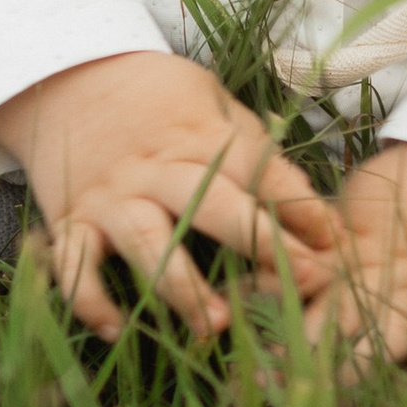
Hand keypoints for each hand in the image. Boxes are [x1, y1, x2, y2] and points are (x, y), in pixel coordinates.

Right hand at [0, 52, 340, 341]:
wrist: (74, 75)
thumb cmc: (162, 99)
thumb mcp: (217, 105)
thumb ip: (263, 158)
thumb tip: (326, 220)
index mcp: (201, 138)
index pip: (261, 173)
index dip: (301, 207)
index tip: (334, 242)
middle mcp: (158, 170)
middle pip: (211, 205)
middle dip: (259, 243)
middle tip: (303, 281)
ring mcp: (113, 197)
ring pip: (146, 244)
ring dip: (181, 286)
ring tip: (214, 326)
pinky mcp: (72, 219)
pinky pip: (74, 264)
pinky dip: (88, 298)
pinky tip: (115, 330)